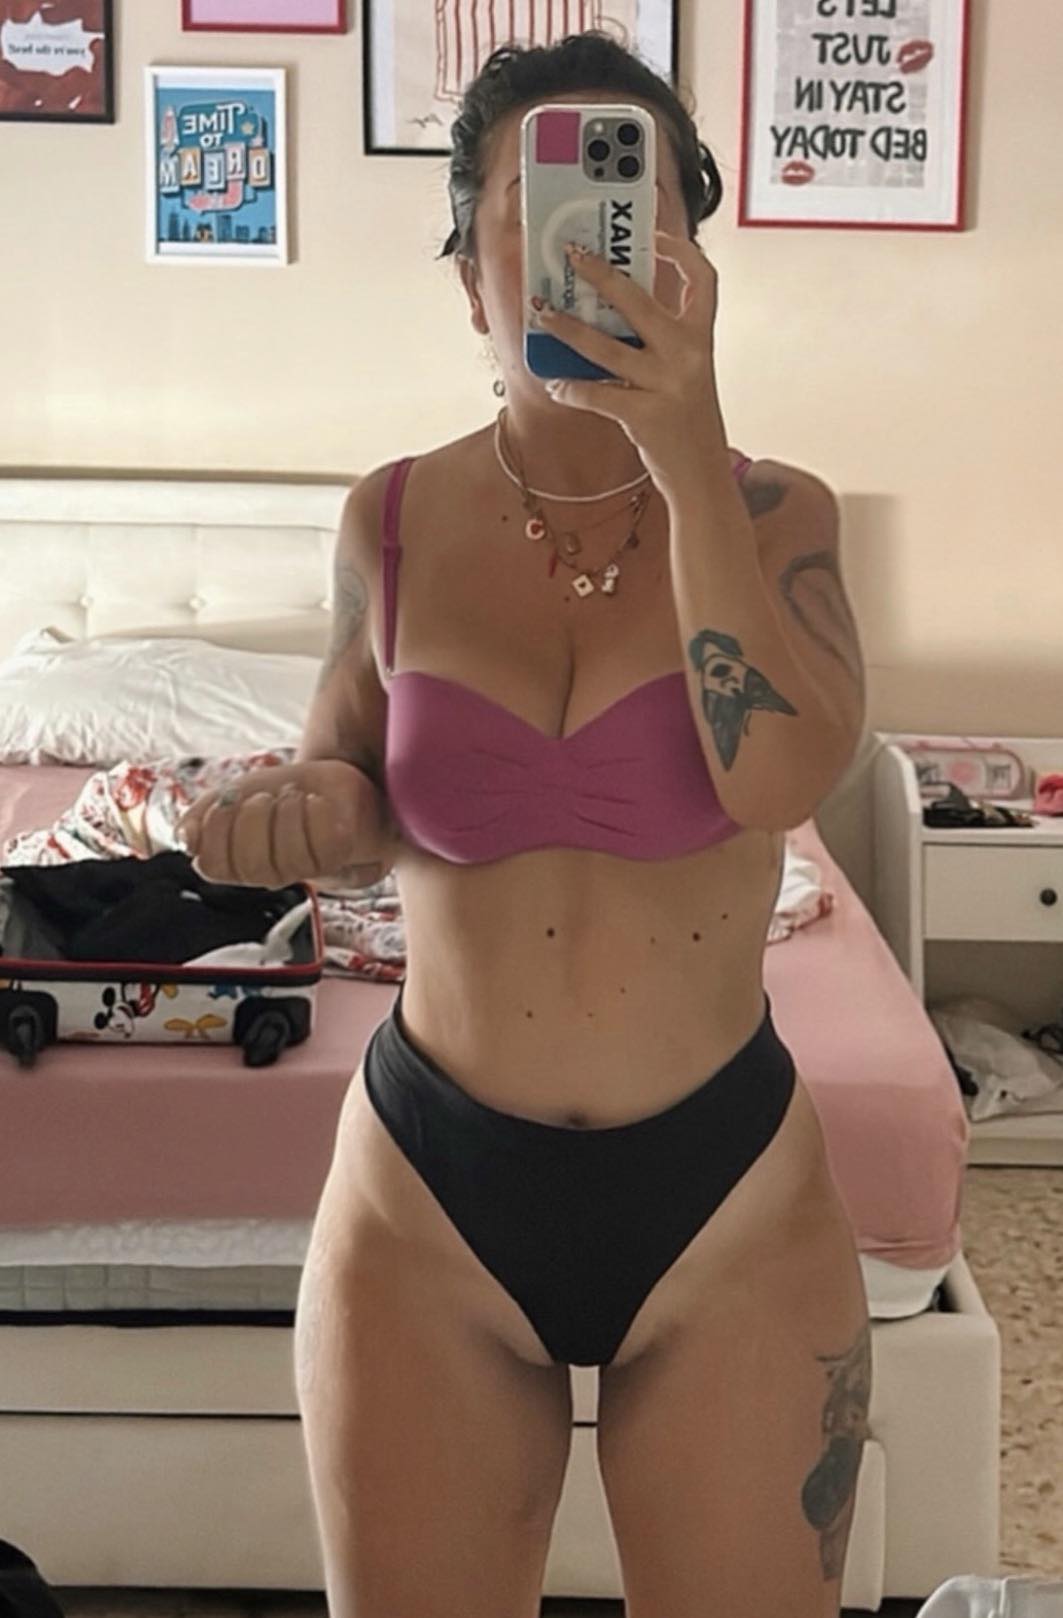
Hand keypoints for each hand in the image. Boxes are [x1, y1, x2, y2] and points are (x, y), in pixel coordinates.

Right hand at [175, 759, 385, 887]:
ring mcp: (306, 870)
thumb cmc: (283, 794)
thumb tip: (185, 839)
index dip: (216, 828)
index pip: (211, 864)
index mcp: (238, 862)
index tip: (229, 801)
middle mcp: (270, 874)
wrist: (337, 786)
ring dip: (287, 812)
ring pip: (287, 857)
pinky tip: (318, 803)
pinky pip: (322, 843)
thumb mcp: (234, 796)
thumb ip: (202, 816)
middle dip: (254, 818)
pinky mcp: (339, 856)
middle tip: (267, 797)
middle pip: (249, 865)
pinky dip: (317, 812)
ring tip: (295, 797)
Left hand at [534, 229, 724, 502]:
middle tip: (571, 256)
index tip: (652, 237)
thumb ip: (660, 346)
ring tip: (541, 314)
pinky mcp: (645, 416)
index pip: (704, 280)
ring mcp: (667, 385)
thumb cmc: (687, 425)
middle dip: (600, 273)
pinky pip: (595, 394)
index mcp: (702, 339)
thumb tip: (609, 317)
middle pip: (638, 299)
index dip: (680, 251)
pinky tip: (555, 385)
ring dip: (566, 328)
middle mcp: (688, 355)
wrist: (701, 478)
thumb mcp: (686, 376)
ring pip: (605, 346)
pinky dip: (570, 389)